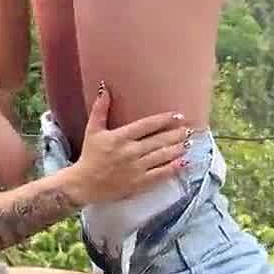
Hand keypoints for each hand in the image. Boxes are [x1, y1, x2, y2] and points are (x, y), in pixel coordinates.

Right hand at [65, 84, 190, 204]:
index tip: (178, 115)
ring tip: (189, 142)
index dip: (164, 120)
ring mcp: (136, 168)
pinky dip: (173, 168)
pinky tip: (184, 162)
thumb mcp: (92, 130)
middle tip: (189, 129)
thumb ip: (100, 109)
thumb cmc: (89, 156)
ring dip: (177, 149)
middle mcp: (130, 152)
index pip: (147, 125)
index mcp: (120, 137)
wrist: (83, 185)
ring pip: (162, 156)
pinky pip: (160, 174)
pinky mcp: (139, 183)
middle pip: (158, 140)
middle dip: (176, 134)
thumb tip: (105, 88)